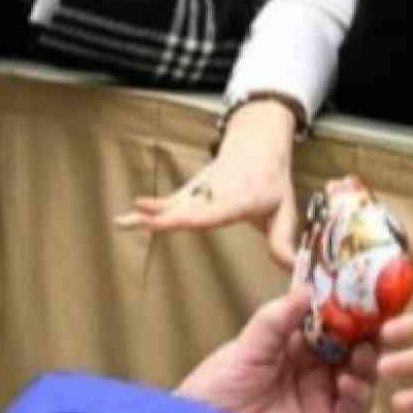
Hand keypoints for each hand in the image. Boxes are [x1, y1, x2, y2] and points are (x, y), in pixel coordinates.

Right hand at [114, 99, 302, 268]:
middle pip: (186, 207)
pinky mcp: (191, 190)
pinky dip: (149, 208)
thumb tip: (292, 270)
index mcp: (239, 198)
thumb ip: (282, 240)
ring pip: (171, 203)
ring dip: (146, 213)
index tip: (176, 221)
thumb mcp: (284, 208)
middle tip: (141, 223)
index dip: (194, 217)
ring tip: (121, 222)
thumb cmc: (271, 178)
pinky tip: (128, 217)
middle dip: (164, 217)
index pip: (214, 211)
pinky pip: (168, 201)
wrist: (257, 142)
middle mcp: (214, 193)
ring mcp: (200, 190)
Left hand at [177, 285, 376, 412]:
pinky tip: (348, 382)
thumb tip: (306, 289)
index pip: (332, 322)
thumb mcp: (246, 347)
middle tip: (378, 323)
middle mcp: (314, 370)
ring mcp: (322, 399)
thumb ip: (276, 320)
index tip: (365, 292)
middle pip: (354, 347)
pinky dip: (358, 395)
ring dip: (368, 363)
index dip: (349, 308)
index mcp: (296, 345)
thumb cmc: (217, 389)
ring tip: (363, 352)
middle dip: (368, 335)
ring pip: (361, 377)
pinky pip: (354, 411)